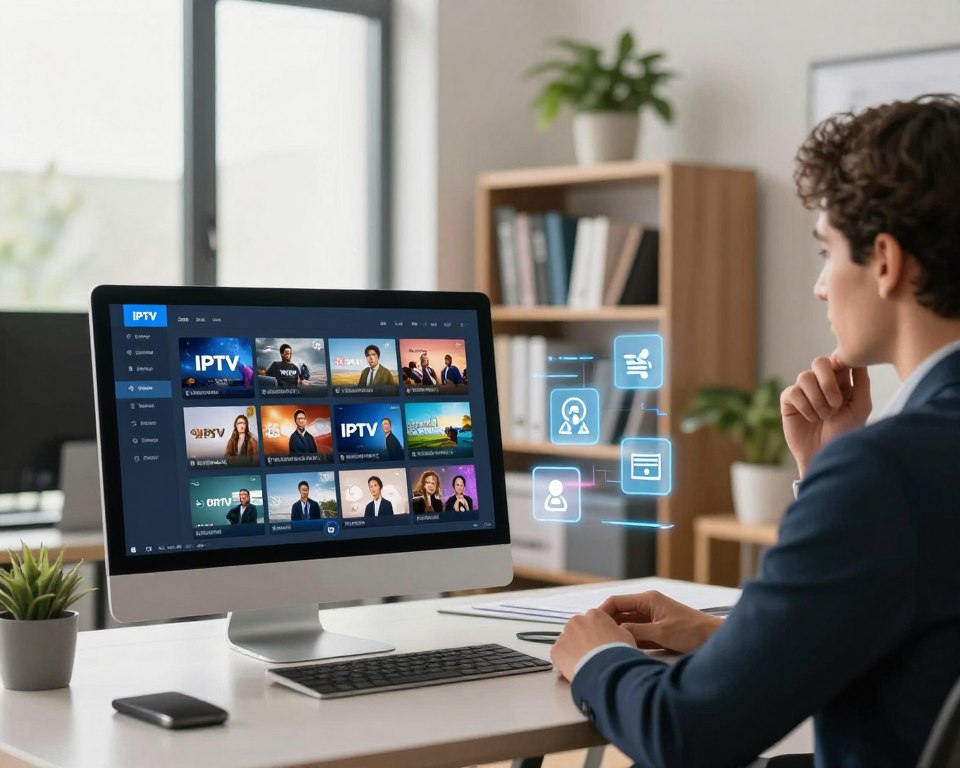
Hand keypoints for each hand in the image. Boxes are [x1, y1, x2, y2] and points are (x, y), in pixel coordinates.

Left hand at [551, 609, 635, 681]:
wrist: (606, 670)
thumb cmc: (617, 654)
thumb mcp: (626, 637)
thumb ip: (616, 631)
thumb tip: (614, 634)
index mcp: (595, 615)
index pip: (593, 621)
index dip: (597, 634)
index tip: (599, 643)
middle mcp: (577, 621)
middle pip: (578, 629)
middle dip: (583, 640)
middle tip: (592, 655)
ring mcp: (565, 635)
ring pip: (567, 641)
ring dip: (573, 650)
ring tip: (585, 664)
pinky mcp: (556, 650)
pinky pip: (558, 655)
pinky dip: (564, 662)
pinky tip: (575, 669)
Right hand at [598, 590, 722, 653]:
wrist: (713, 639)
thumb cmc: (692, 631)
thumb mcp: (661, 632)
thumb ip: (637, 632)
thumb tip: (616, 633)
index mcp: (648, 600)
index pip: (616, 601)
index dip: (602, 611)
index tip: (592, 625)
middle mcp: (648, 606)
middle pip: (619, 612)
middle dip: (608, 623)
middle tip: (595, 637)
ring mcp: (652, 617)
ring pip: (627, 624)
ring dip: (618, 632)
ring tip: (605, 644)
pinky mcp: (656, 629)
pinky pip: (636, 632)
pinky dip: (629, 639)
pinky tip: (622, 648)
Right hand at [780, 354, 870, 476]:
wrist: (825, 454)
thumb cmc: (845, 432)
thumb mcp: (861, 407)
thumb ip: (862, 382)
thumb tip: (859, 360)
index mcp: (840, 381)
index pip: (838, 360)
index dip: (840, 365)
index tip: (845, 380)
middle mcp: (821, 383)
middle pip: (819, 362)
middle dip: (828, 382)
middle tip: (836, 403)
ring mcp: (804, 390)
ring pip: (805, 377)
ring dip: (817, 399)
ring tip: (824, 416)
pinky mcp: (789, 400)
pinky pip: (793, 392)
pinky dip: (805, 406)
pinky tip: (811, 418)